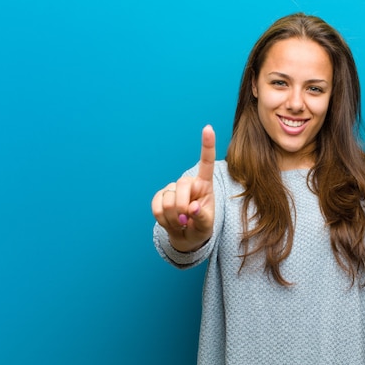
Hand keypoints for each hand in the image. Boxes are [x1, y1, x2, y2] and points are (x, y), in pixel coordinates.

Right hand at [151, 125, 215, 251]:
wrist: (186, 236)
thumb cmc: (201, 228)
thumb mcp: (207, 226)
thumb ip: (203, 217)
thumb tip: (194, 207)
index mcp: (204, 185)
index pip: (206, 163)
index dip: (207, 146)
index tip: (208, 128)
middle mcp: (188, 183)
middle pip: (182, 185)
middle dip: (182, 207)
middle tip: (186, 221)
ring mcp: (172, 188)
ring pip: (168, 200)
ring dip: (173, 218)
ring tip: (181, 223)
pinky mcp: (159, 197)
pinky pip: (156, 208)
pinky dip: (163, 220)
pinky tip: (170, 222)